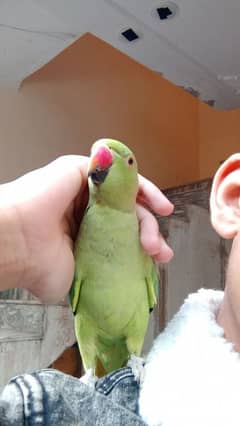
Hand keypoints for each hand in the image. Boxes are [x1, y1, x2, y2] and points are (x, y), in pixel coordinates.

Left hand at [0, 156, 172, 301]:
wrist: (17, 238)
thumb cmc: (39, 199)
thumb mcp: (71, 168)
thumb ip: (100, 167)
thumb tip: (122, 165)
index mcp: (88, 196)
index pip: (126, 195)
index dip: (147, 198)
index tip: (163, 207)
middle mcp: (92, 220)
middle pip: (132, 220)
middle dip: (150, 227)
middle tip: (153, 240)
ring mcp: (92, 245)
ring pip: (129, 244)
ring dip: (149, 247)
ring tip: (158, 254)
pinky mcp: (89, 269)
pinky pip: (118, 267)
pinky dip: (136, 268)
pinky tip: (148, 267)